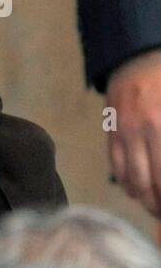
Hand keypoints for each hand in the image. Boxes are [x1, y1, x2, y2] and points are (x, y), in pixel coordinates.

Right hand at [105, 49, 160, 215]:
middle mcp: (142, 131)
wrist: (138, 59)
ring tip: (154, 209)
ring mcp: (123, 133)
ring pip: (132, 177)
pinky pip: (116, 166)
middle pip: (151, 180)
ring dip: (144, 198)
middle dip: (159, 203)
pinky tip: (136, 192)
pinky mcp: (111, 133)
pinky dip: (126, 184)